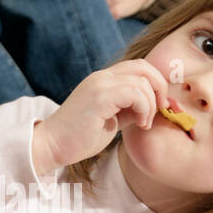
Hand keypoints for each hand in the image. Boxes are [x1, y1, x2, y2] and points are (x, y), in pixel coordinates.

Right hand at [32, 60, 171, 174]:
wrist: (52, 146)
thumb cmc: (79, 138)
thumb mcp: (112, 120)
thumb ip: (129, 109)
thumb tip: (152, 107)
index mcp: (103, 80)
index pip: (138, 67)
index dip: (155, 83)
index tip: (158, 107)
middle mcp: (101, 77)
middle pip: (144, 67)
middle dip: (160, 87)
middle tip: (159, 110)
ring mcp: (99, 84)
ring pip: (142, 81)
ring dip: (151, 104)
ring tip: (144, 123)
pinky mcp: (99, 96)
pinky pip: (135, 93)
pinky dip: (144, 108)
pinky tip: (140, 123)